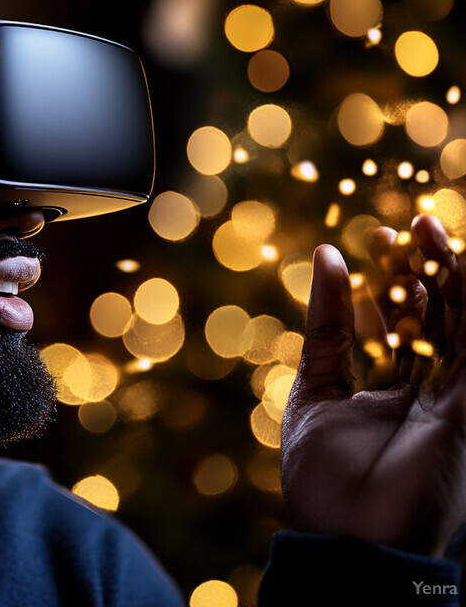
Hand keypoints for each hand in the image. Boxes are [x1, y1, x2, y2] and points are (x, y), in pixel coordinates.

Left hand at [280, 213, 465, 555]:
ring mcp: (449, 400)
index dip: (384, 284)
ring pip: (455, 326)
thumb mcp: (313, 386)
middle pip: (427, 320)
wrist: (344, 537)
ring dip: (446, 276)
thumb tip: (325, 256)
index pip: (391, 326)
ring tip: (427, 227)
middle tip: (401, 227)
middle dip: (416, 272)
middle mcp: (422, 393)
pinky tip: (458, 262)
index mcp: (385, 393)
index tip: (369, 243)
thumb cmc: (321, 475)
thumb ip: (325, 326)